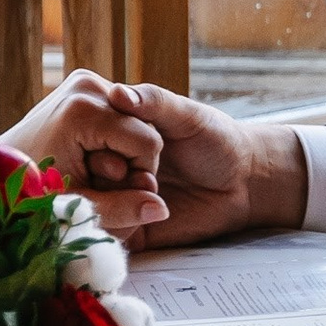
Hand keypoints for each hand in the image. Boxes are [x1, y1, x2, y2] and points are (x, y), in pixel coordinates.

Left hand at [8, 75, 167, 234]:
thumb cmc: (32, 193)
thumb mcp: (78, 205)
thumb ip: (122, 209)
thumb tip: (161, 210)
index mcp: (84, 110)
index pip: (147, 143)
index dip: (140, 174)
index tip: (115, 191)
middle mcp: (87, 84)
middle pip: (142, 130)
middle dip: (130, 163)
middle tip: (98, 183)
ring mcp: (84, 80)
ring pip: (134, 123)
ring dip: (121, 151)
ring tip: (89, 170)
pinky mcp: (83, 83)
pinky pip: (119, 115)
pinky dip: (111, 138)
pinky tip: (88, 154)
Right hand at [79, 82, 306, 250]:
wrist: (244, 181)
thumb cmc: (216, 139)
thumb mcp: (185, 114)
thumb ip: (153, 102)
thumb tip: (116, 92)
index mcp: (119, 135)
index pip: (85, 138)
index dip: (97, 142)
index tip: (122, 142)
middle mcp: (113, 167)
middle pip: (81, 174)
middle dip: (105, 173)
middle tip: (141, 172)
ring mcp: (121, 198)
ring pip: (92, 204)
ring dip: (115, 199)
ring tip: (152, 189)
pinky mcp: (134, 229)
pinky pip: (111, 233)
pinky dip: (124, 223)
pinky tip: (154, 208)